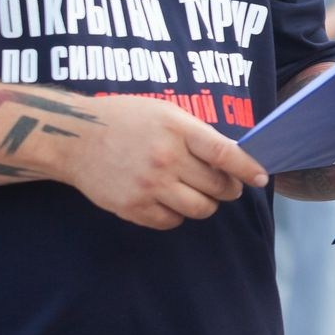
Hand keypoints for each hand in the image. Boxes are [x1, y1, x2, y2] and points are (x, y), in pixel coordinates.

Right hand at [59, 94, 267, 229]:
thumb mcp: (164, 112)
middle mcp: (165, 158)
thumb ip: (198, 133)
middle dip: (228, 188)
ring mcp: (148, 186)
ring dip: (206, 204)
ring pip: (200, 209)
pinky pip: (172, 221)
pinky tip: (168, 199)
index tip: (260, 177)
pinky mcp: (133, 208)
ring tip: (196, 192)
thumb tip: (235, 156)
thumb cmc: (124, 120)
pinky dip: (177, 214)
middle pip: (217, 186)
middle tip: (224, 184)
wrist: (73, 138)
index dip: (247, 168)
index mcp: (176, 129)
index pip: (223, 154)